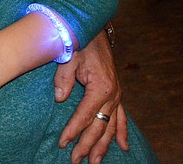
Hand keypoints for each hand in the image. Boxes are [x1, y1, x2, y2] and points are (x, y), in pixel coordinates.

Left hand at [54, 33, 125, 162]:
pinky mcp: (116, 94)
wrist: (94, 30)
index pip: (85, 116)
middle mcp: (113, 95)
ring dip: (103, 145)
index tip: (64, 143)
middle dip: (87, 144)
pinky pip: (121, 117)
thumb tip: (59, 98)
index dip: (74, 130)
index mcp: (101, 88)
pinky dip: (121, 132)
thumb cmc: (80, 42)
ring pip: (111, 126)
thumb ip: (64, 78)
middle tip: (76, 159)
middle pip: (99, 126)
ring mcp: (117, 95)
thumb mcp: (69, 57)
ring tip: (95, 161)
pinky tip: (123, 147)